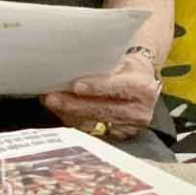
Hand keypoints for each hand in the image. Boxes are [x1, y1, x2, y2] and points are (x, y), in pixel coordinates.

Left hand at [40, 52, 161, 140]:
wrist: (143, 82)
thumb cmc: (128, 67)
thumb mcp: (123, 59)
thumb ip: (104, 64)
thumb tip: (73, 64)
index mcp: (143, 88)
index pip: (117, 87)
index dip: (96, 87)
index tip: (75, 85)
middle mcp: (140, 111)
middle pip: (102, 109)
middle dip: (73, 104)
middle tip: (52, 97)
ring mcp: (131, 126)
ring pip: (94, 122)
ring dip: (69, 113)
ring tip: (52, 103)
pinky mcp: (120, 135)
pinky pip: (93, 130)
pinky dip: (76, 120)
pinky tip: (63, 112)